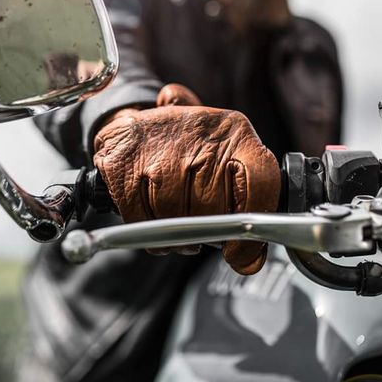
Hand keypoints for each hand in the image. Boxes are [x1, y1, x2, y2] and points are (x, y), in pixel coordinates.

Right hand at [94, 84, 279, 273]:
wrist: (142, 118)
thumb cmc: (193, 149)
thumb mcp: (229, 161)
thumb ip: (248, 208)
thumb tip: (249, 263)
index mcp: (235, 133)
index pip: (260, 181)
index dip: (251, 227)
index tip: (240, 252)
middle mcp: (199, 134)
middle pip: (212, 208)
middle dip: (205, 231)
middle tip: (201, 229)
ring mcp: (157, 146)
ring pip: (172, 215)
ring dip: (172, 233)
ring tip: (175, 222)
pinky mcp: (122, 160)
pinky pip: (138, 216)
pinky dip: (144, 226)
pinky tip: (151, 216)